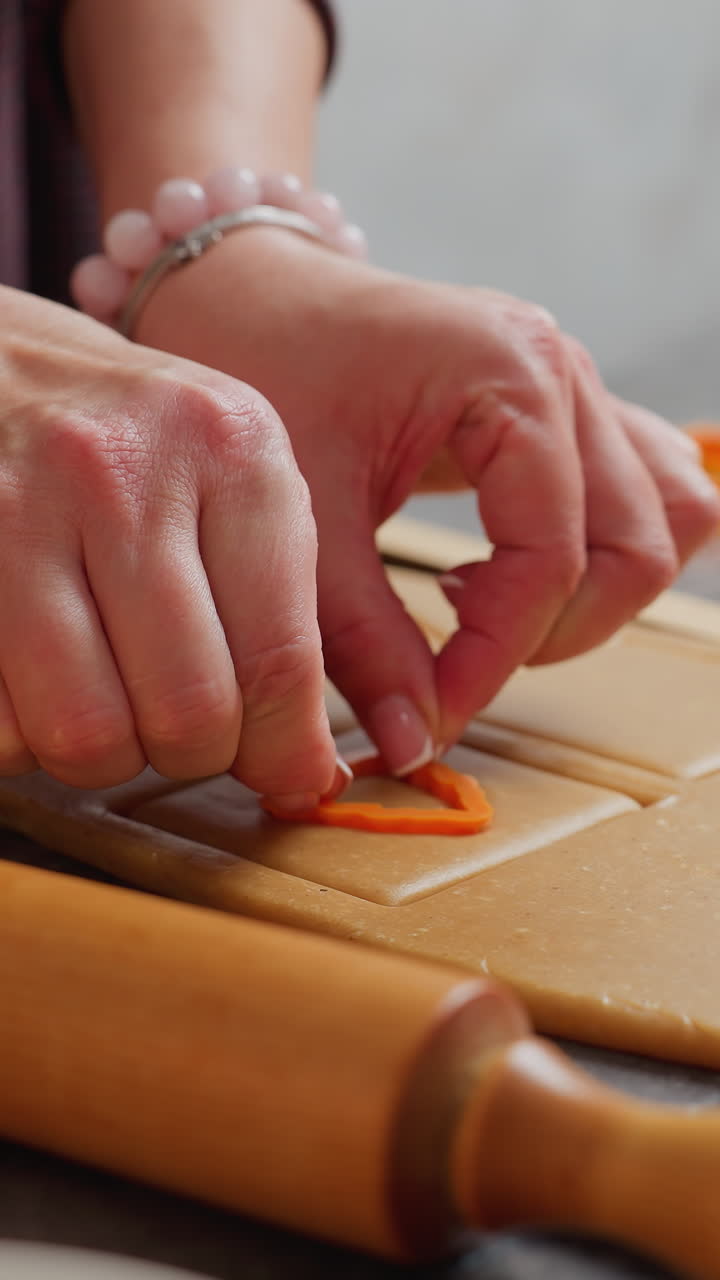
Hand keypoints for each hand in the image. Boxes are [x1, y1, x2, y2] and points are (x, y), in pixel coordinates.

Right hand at [0, 287, 339, 801]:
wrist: (5, 371)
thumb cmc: (139, 443)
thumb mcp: (237, 479)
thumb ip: (286, 614)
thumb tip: (300, 774)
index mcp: (231, 449)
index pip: (278, 659)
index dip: (286, 750)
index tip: (286, 775)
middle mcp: (121, 472)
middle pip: (186, 712)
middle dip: (193, 751)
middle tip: (183, 722)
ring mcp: (16, 511)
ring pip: (83, 734)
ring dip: (106, 752)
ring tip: (109, 697)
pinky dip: (23, 735)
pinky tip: (41, 682)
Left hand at [137, 231, 719, 766]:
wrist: (246, 291)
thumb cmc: (264, 365)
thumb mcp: (305, 513)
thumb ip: (363, 639)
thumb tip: (412, 745)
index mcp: (513, 376)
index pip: (549, 562)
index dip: (494, 660)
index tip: (427, 716)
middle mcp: (566, 372)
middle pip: (635, 549)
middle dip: (552, 632)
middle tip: (454, 660)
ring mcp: (577, 385)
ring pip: (664, 519)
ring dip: (594, 594)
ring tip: (481, 606)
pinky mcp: (565, 409)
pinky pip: (642, 490)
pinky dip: (602, 551)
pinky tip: (504, 569)